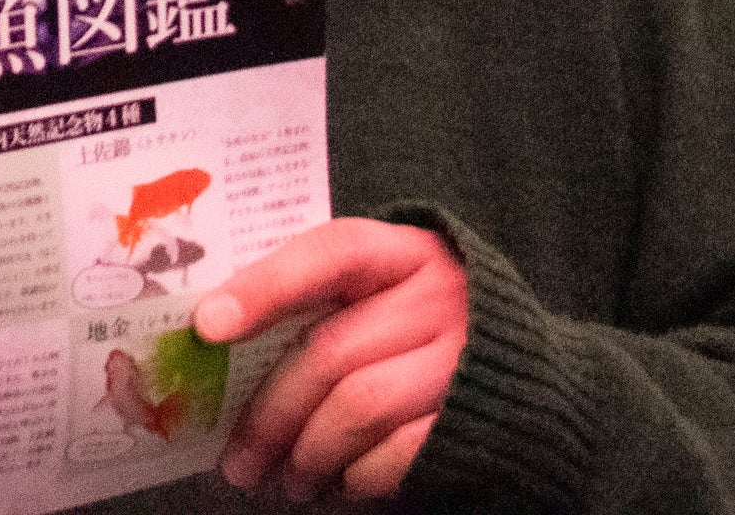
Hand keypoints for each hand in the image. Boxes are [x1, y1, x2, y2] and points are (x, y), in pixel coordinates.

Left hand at [198, 218, 467, 501]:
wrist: (526, 372)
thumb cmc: (422, 324)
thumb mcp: (384, 289)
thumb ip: (318, 299)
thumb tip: (216, 336)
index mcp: (403, 252)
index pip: (329, 254)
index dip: (265, 287)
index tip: (207, 326)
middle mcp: (439, 297)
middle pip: (331, 351)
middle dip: (272, 413)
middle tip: (238, 459)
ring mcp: (463, 358)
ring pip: (360, 406)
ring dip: (309, 451)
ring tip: (285, 478)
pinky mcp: (477, 415)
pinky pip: (402, 451)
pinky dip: (360, 474)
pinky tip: (339, 482)